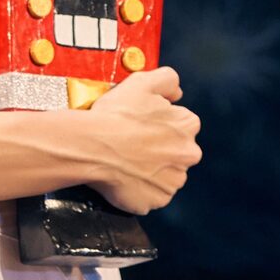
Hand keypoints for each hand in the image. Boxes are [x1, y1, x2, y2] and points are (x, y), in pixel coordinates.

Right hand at [78, 66, 201, 214]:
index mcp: (187, 125)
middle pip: (176, 152)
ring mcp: (172, 181)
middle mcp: (188, 154)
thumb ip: (167, 79)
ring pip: (165, 175)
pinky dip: (140, 190)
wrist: (91, 146)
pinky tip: (124, 177)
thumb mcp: (141, 82)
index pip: (181, 124)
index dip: (160, 124)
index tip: (142, 126)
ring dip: (151, 171)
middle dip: (159, 150)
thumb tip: (177, 92)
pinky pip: (151, 196)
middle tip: (132, 145)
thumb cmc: (115, 115)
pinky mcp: (156, 200)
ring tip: (126, 161)